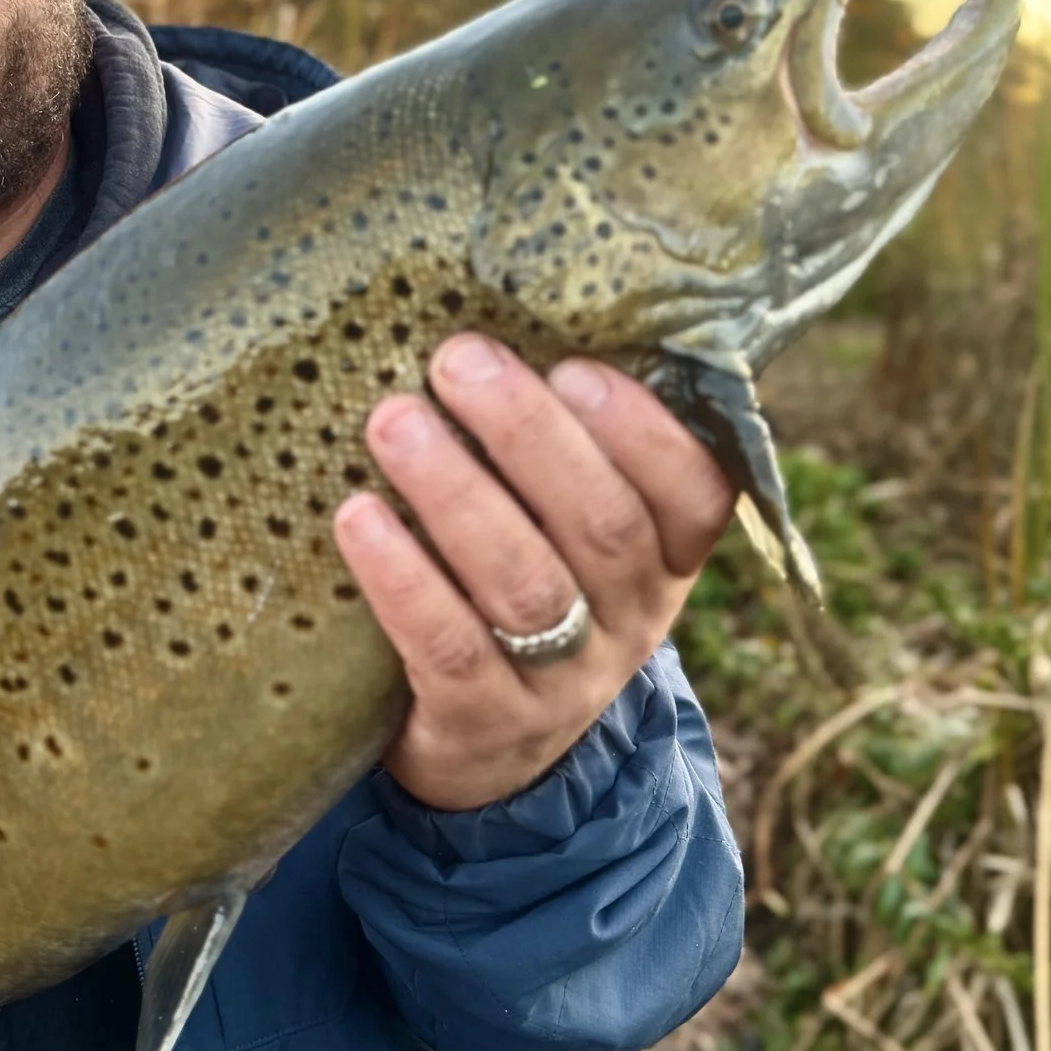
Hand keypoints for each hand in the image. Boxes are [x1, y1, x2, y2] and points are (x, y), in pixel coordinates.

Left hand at [333, 333, 732, 812]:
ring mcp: (564, 682)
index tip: (572, 365)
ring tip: (391, 421)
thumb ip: (559, 440)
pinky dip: (403, 578)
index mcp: (667, 554)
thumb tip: (498, 301)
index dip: (642, 429)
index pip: (694, 491)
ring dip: (456, 494)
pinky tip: (355, 518)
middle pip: (603, 525)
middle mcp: (632, 618)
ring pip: (526, 583)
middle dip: (528, 435)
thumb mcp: (567, 522)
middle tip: (454, 359)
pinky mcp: (485, 724)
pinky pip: (450, 648)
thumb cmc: (524, 579)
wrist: (488, 750)